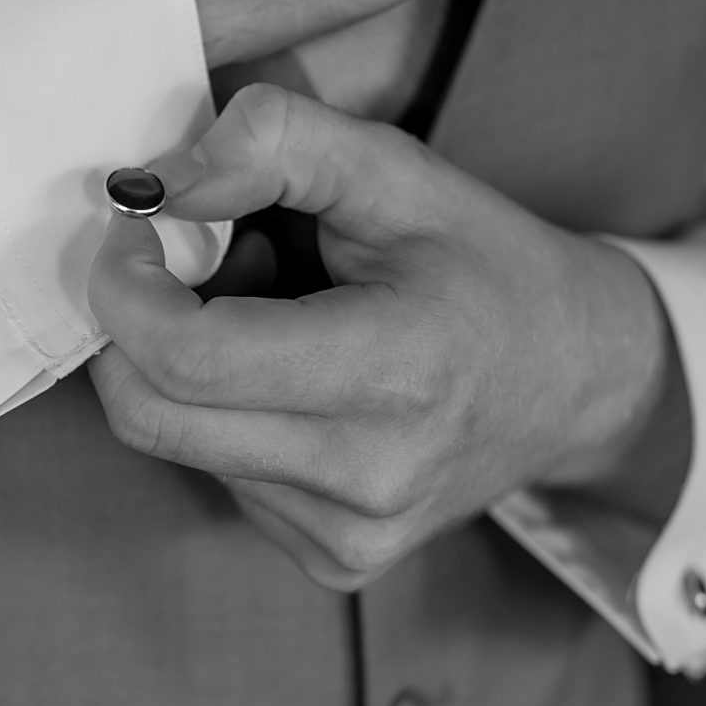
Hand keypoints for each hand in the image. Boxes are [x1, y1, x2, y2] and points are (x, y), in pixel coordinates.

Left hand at [86, 85, 688, 590]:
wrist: (581, 380)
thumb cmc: (484, 264)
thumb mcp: (398, 168)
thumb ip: (276, 143)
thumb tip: (155, 187)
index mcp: (393, 374)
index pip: (188, 359)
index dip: (124, 288)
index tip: (137, 228)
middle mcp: (367, 479)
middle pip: (150, 415)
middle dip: (136, 325)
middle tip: (197, 261)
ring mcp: (349, 536)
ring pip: (175, 442)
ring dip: (187, 365)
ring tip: (275, 312)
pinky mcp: (335, 561)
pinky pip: (217, 477)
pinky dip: (221, 412)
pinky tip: (291, 373)